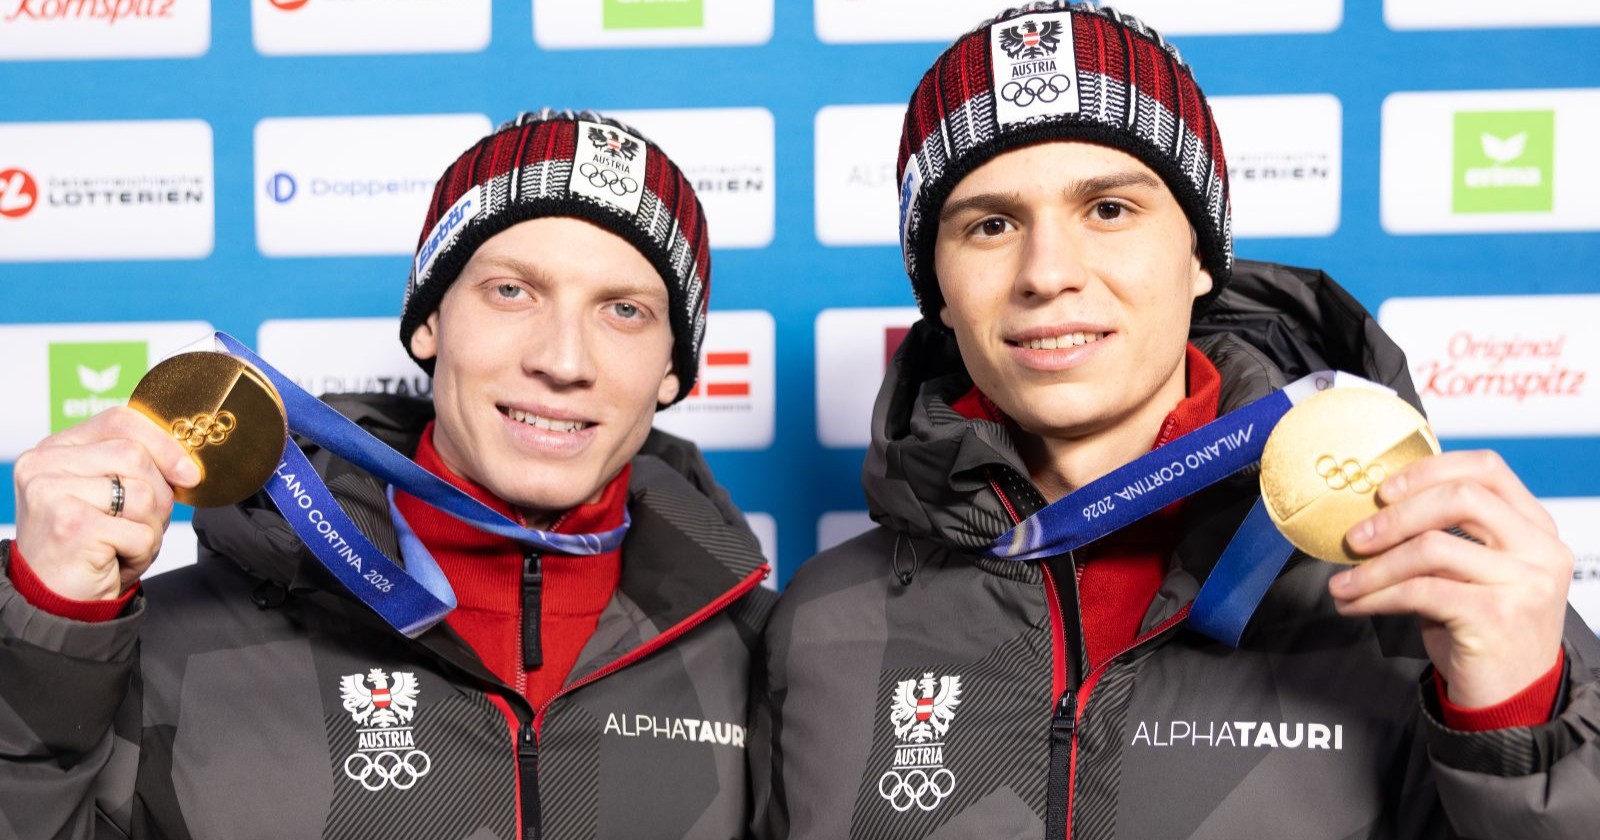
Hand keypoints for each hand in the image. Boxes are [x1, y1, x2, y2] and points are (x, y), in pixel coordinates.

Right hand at [12, 407, 199, 601]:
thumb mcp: (111, 495)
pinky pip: (140, 531)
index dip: (164, 443)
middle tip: (142, 525)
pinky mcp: (70, 525)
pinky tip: (115, 560)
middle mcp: (44, 464)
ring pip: (143, 493)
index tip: (189, 472)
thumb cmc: (90, 546)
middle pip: (136, 456)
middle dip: (159, 495)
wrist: (55, 600)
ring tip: (123, 544)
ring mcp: (52, 493)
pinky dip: (141, 551)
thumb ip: (135, 465)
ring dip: (150, 528)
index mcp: (56, 448)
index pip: (120, 420)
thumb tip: (188, 463)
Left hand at [1328, 450, 1570, 707]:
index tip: (1383, 490)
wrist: (1510, 699)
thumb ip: (1444, 536)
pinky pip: (1420, 591)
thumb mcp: (1471, 573)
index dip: (1428, 471)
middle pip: (1460, 497)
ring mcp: (1524, 584)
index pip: (1486, 469)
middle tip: (1354, 538)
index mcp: (1534, 528)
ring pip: (1432, 547)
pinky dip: (1376, 594)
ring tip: (1342, 583)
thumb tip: (1372, 510)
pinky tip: (1354, 603)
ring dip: (1374, 566)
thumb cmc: (1482, 630)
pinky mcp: (1496, 617)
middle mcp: (1539, 550)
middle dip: (1395, 515)